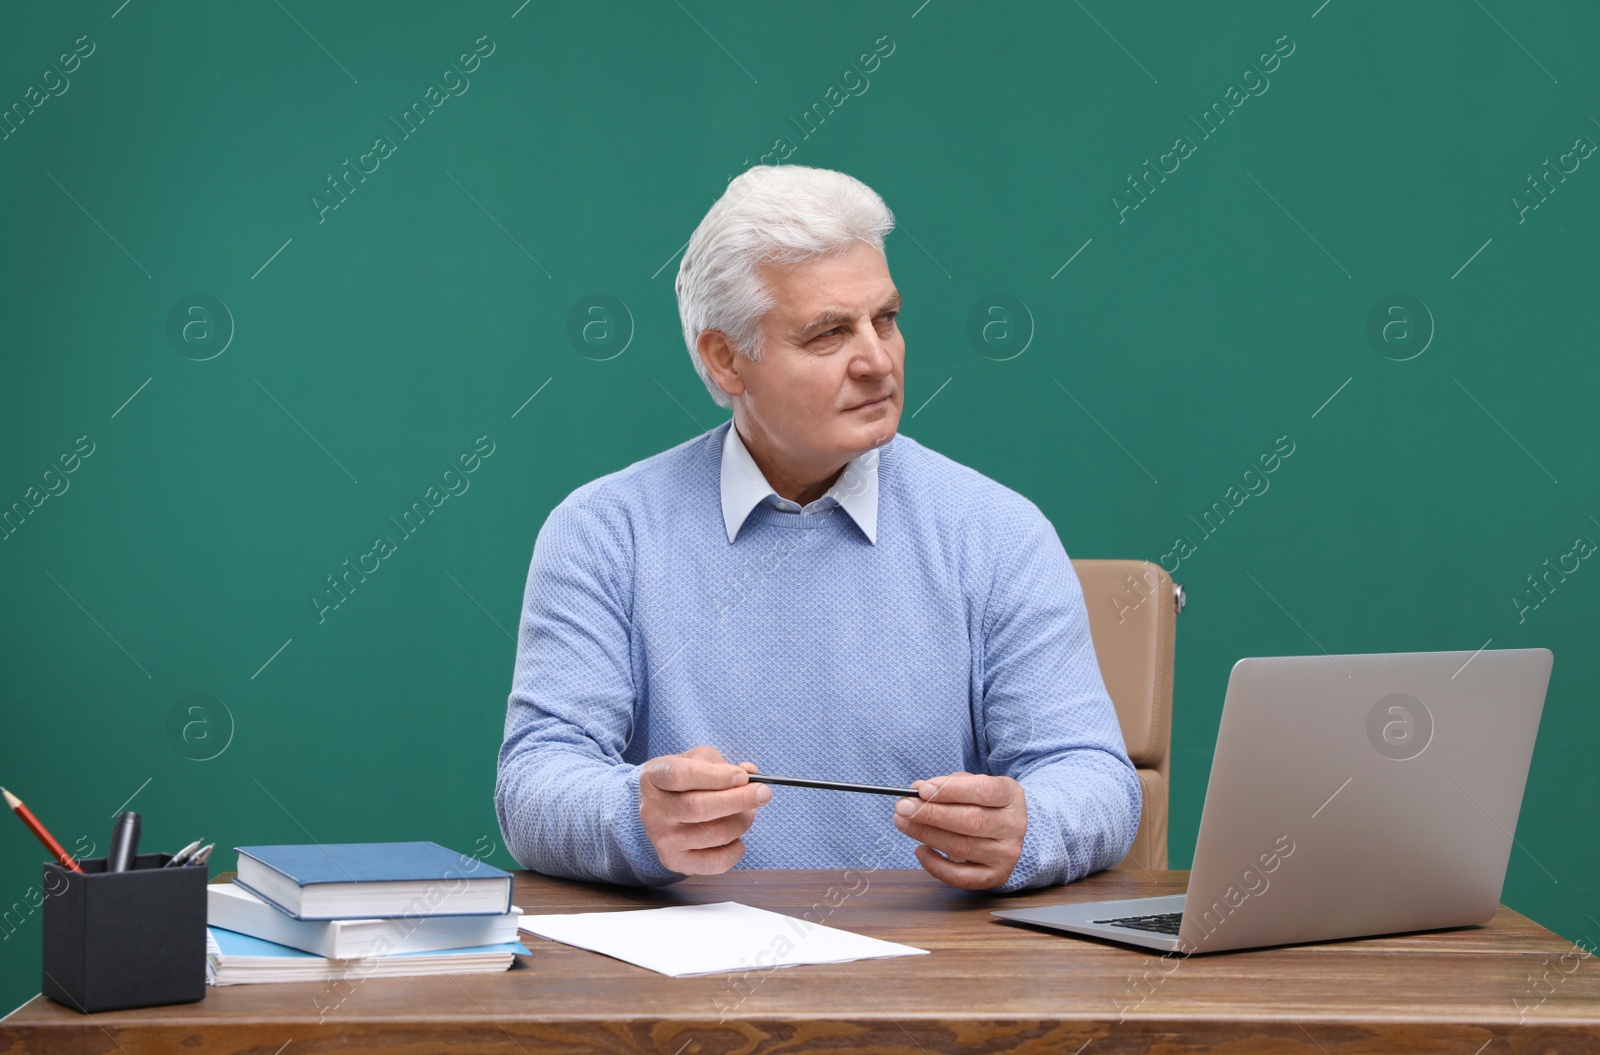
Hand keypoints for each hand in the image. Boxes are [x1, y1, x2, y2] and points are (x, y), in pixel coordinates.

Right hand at [639, 746, 770, 874]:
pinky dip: (736, 849)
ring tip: (747, 812)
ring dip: (742, 821)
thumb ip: (724, 764)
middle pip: (701, 808)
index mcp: (656, 776)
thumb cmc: (684, 780)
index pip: (683, 776)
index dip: (716, 777)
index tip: (743, 776)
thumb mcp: (698, 759)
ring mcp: (663, 839)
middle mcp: (654, 810)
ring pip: (715, 834)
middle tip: (763, 793)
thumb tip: (751, 774)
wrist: (660, 808)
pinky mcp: (675, 861)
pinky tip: (736, 837)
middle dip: (740, 800)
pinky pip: (717, 862)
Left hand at [893, 771, 1026, 889]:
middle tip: (903, 808)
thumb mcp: (970, 785)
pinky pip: (960, 876)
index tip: (922, 790)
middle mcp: (1013, 825)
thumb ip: (946, 785)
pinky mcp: (995, 876)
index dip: (951, 790)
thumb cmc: (982, 804)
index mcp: (1011, 795)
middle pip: (971, 821)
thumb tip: (918, 790)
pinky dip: (935, 865)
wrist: (1004, 830)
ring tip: (903, 823)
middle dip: (931, 814)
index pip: (984, 791)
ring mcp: (1006, 854)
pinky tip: (920, 850)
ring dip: (927, 835)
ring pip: (962, 847)